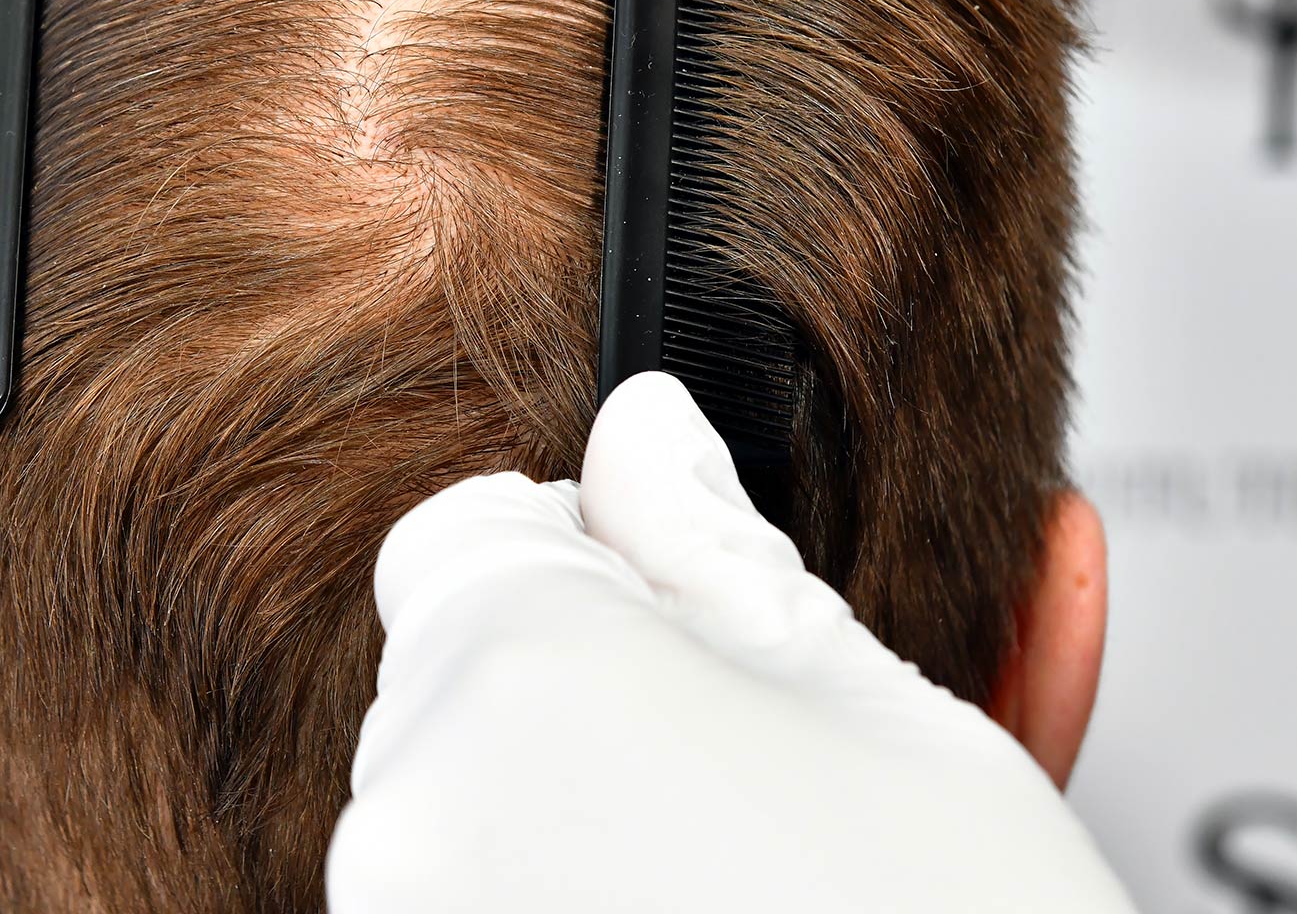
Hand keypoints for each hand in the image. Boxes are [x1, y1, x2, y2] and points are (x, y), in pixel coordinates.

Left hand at [326, 371, 1136, 912]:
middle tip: (746, 775)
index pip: (464, 538)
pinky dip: (554, 897)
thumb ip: (719, 546)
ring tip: (743, 873)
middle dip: (586, 705)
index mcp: (519, 665)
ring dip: (573, 827)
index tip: (667, 617)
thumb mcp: (879, 706)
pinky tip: (698, 897)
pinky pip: (474, 903)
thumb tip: (649, 430)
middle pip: (463, 685)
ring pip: (466, 821)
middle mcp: (417, 812)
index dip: (580, 561)